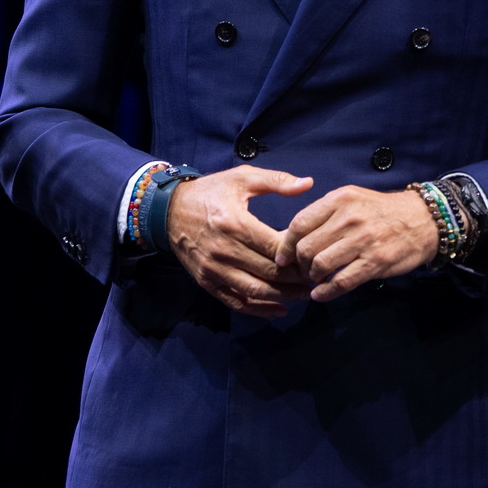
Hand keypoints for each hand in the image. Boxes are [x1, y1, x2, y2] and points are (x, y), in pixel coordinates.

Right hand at [166, 166, 316, 316]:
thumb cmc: (210, 192)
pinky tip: (280, 310)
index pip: (274, 247)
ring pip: (255, 291)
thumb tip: (308, 184)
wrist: (168, 211)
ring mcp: (213, 270)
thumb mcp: (242, 178)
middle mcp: (224, 251)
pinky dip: (259, 310)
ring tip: (306, 294)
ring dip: (283, 297)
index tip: (317, 256)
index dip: (299, 255)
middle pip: (269, 273)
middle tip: (318, 278)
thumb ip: (277, 180)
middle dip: (297, 279)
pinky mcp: (207, 282)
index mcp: (235, 224)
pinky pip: (236, 302)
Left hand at [276, 185, 439, 301]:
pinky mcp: (375, 261)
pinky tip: (321, 294)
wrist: (423, 220)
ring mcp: (363, 240)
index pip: (299, 224)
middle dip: (299, 265)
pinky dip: (326, 293)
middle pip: (306, 248)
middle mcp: (349, 218)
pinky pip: (341, 282)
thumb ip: (325, 213)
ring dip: (312, 278)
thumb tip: (293, 237)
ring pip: (320, 266)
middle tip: (303, 271)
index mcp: (340, 199)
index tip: (282, 258)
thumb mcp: (352, 199)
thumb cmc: (382, 211)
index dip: (286, 245)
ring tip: (315, 280)